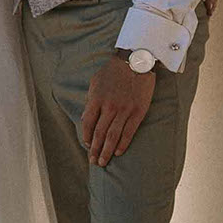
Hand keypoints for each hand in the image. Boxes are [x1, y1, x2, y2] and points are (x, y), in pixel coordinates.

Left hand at [82, 52, 155, 166]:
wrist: (136, 60)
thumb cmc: (114, 71)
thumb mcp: (96, 82)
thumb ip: (90, 100)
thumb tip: (85, 118)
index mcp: (97, 99)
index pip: (88, 123)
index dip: (86, 137)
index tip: (86, 145)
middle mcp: (109, 106)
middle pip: (99, 133)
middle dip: (94, 149)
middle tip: (93, 161)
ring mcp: (124, 110)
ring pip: (112, 136)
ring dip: (106, 151)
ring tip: (103, 162)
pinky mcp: (138, 112)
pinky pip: (129, 132)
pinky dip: (122, 144)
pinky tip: (118, 152)